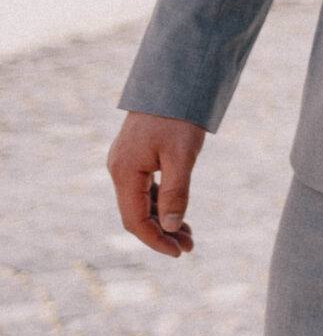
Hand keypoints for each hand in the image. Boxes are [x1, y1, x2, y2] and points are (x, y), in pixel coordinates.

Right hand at [107, 111, 206, 257]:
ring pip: (140, 203)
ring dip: (162, 221)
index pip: (135, 219)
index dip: (155, 240)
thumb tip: (169, 227)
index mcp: (124, 172)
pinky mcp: (136, 157)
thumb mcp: (182, 156)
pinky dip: (160, 204)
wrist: (172, 82)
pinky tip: (177, 214)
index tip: (179, 253)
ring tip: (188, 235)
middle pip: (136, 214)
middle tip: (190, 247)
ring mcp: (125, 163)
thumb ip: (175, 192)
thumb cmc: (178, 117)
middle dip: (161, 234)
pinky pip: (144, 189)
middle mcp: (119, 170)